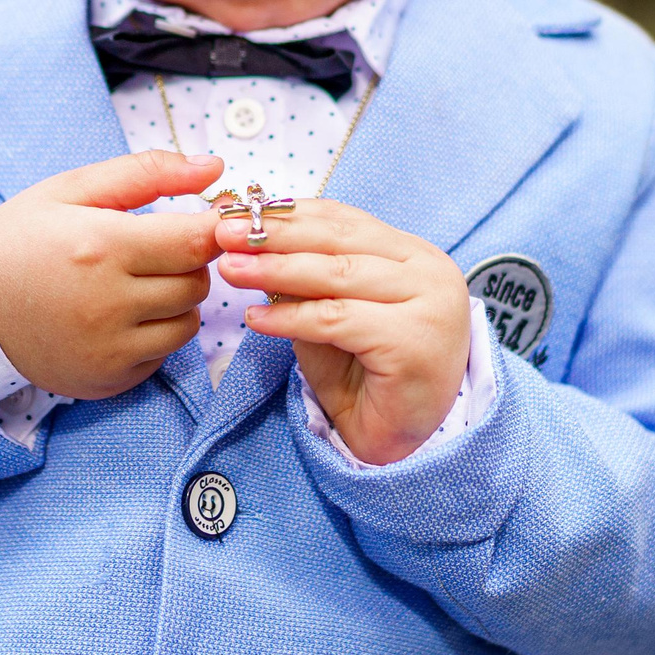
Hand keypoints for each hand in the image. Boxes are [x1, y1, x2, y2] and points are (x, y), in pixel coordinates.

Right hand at [0, 151, 223, 399]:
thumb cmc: (22, 238)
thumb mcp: (72, 189)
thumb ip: (146, 172)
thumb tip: (213, 167)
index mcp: (101, 247)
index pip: (196, 241)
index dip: (213, 228)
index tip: (208, 221)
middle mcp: (107, 303)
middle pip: (197, 282)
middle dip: (188, 262)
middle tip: (154, 249)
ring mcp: (108, 348)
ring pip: (188, 322)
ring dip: (176, 299)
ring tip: (136, 282)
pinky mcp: (108, 378)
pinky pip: (163, 354)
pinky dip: (155, 333)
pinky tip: (120, 315)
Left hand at [214, 199, 471, 465]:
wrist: (398, 444)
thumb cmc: (365, 376)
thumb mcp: (331, 314)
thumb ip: (306, 278)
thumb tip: (250, 238)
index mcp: (412, 254)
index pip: (343, 221)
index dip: (288, 214)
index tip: (237, 210)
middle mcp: (430, 271)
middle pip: (338, 240)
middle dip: (275, 234)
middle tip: (223, 232)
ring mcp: (429, 304)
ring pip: (336, 275)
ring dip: (275, 269)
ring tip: (231, 269)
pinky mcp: (413, 341)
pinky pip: (336, 320)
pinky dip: (291, 317)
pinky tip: (256, 318)